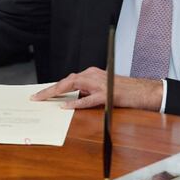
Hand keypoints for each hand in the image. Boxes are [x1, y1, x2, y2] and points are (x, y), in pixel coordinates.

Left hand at [30, 67, 163, 110]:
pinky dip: (76, 102)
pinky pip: (88, 99)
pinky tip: (66, 106)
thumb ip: (86, 92)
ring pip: (74, 86)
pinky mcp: (106, 95)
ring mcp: (100, 84)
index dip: (53, 87)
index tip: (39, 95)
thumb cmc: (123, 92)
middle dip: (50, 90)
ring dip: (57, 92)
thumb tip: (70, 100)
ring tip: (44, 99)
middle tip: (36, 98)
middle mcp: (93, 75)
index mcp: (91, 73)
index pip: (68, 80)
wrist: (143, 91)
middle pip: (67, 81)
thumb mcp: (101, 89)